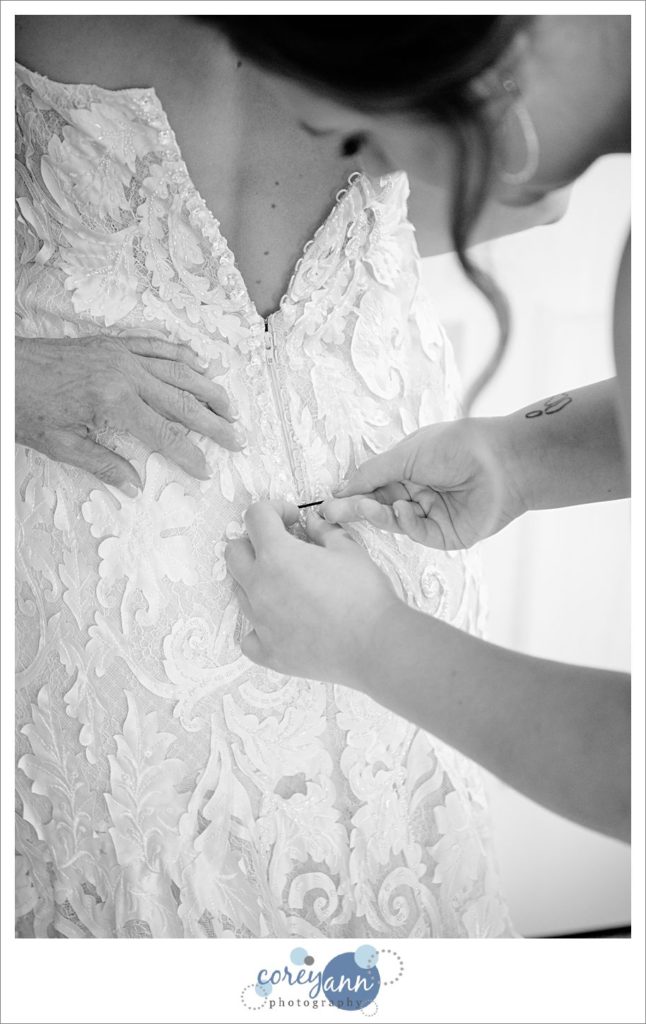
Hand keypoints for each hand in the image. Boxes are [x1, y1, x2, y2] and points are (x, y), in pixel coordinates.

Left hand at [15, 334, 245, 493]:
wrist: (4, 368)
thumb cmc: (25, 406)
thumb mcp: (61, 444)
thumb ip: (102, 463)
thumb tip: (134, 483)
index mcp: (112, 402)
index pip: (164, 433)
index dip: (189, 453)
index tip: (206, 469)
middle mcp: (124, 373)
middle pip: (182, 400)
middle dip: (214, 422)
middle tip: (237, 437)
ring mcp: (121, 354)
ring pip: (178, 370)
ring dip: (208, 388)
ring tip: (230, 406)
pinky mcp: (113, 342)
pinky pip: (157, 345)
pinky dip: (181, 355)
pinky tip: (199, 364)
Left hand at [225, 500, 401, 683]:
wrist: (375, 644)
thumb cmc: (365, 595)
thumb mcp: (349, 550)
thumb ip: (324, 531)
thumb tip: (313, 523)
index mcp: (277, 555)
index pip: (256, 516)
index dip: (275, 509)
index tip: (292, 519)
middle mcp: (260, 586)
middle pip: (234, 552)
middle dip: (254, 542)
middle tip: (283, 548)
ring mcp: (260, 622)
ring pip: (241, 591)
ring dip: (259, 582)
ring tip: (290, 587)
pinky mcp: (267, 651)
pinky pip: (249, 636)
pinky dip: (260, 627)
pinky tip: (281, 624)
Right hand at [320, 417, 526, 548]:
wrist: (502, 463)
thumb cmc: (457, 447)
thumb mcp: (406, 454)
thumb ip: (372, 473)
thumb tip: (342, 488)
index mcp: (407, 470)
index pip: (371, 486)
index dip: (350, 494)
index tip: (326, 503)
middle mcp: (417, 493)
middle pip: (378, 506)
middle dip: (355, 509)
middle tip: (330, 515)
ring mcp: (431, 515)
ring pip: (394, 522)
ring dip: (377, 514)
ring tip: (364, 508)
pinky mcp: (445, 535)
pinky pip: (416, 533)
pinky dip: (406, 522)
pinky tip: (405, 509)